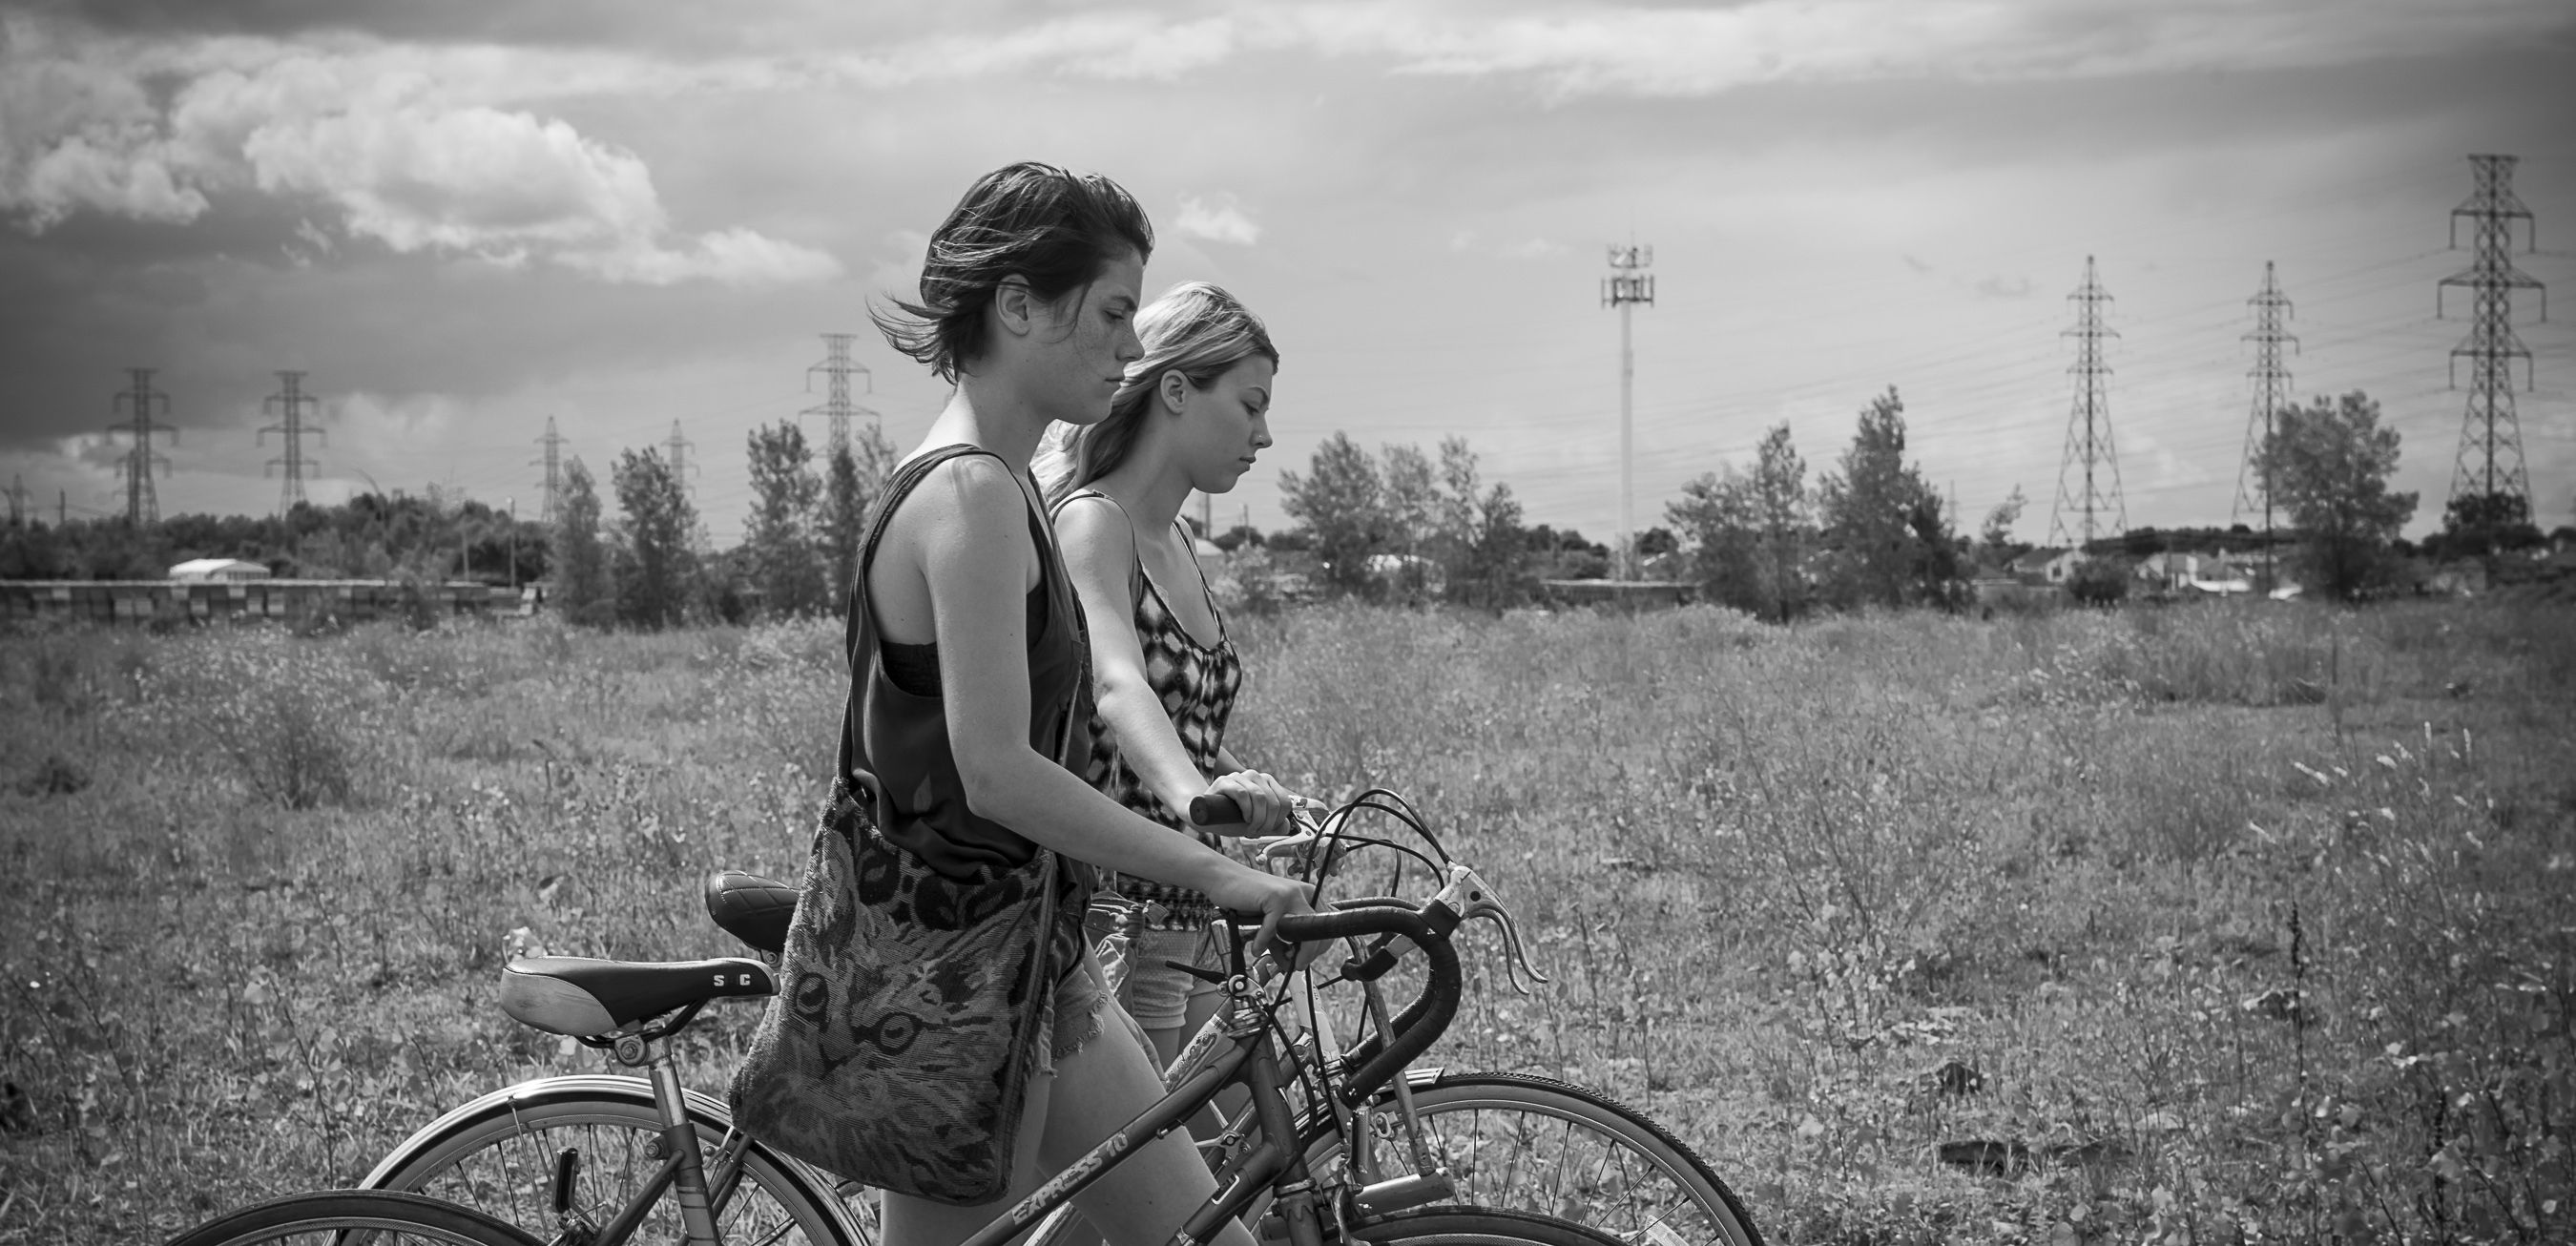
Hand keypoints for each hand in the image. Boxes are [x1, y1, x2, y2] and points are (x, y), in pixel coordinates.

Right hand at [1201, 770, 1302, 837]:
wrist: (1203, 817)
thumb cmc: (1231, 819)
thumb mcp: (1256, 823)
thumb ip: (1272, 825)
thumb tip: (1287, 826)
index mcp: (1266, 782)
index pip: (1284, 801)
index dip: (1280, 819)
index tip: (1269, 829)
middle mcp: (1254, 776)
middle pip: (1273, 801)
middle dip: (1268, 822)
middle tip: (1258, 832)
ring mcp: (1239, 777)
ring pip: (1260, 797)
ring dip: (1258, 818)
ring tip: (1250, 828)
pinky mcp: (1224, 781)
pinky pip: (1243, 794)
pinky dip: (1247, 810)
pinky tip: (1244, 818)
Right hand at [1202, 861, 1318, 967]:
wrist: (1224, 879)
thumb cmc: (1248, 899)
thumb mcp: (1272, 921)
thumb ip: (1283, 939)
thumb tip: (1291, 963)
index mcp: (1308, 896)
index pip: (1325, 925)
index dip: (1318, 947)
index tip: (1305, 958)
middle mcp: (1304, 892)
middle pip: (1318, 930)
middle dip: (1309, 953)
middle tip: (1295, 964)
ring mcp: (1291, 893)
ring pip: (1302, 931)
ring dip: (1293, 952)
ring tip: (1280, 960)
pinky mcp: (1275, 897)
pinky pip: (1274, 929)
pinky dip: (1263, 942)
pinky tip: (1256, 947)